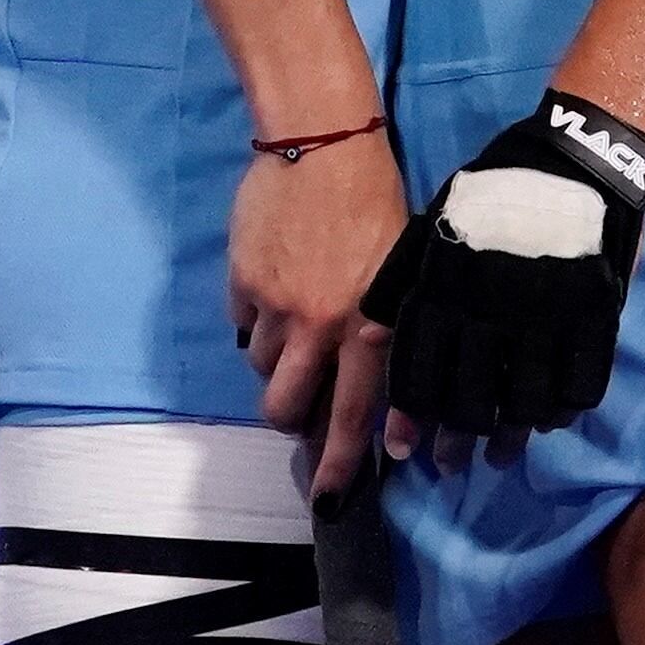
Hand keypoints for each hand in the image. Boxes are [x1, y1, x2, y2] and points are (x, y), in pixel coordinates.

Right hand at [229, 123, 412, 501]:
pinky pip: (242, 325)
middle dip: (288, 421)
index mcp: (371, 325)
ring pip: (262, 369)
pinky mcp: (243, 284)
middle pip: (285, 409)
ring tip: (295, 323)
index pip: (353, 414)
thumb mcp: (401, 269)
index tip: (329, 501)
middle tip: (295, 410)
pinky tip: (275, 284)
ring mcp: (278, 307)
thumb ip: (386, 328)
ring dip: (276, 361)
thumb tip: (373, 384)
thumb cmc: (377, 201)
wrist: (322, 143)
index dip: (340, 464)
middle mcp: (324, 326)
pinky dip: (255, 318)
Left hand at [365, 88, 644, 443]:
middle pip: (468, 402)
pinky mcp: (595, 319)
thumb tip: (370, 337)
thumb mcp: (433, 223)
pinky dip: (561, 412)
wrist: (580, 155)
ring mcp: (547, 318)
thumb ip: (400, 281)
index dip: (409, 419)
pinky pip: (578, 385)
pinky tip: (549, 420)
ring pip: (524, 405)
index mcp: (446, 288)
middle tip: (450, 462)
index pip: (418, 372)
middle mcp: (491, 311)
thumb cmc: (497, 189)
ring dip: (509, 439)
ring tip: (499, 454)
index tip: (404, 448)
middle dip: (454, 444)